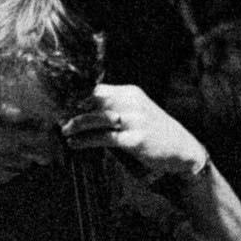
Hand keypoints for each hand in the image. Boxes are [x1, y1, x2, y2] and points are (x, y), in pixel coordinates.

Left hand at [63, 83, 210, 180]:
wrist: (184, 151)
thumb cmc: (155, 136)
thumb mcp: (136, 116)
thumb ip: (113, 112)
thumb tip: (80, 115)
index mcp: (131, 93)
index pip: (97, 89)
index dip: (75, 95)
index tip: (57, 103)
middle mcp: (133, 102)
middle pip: (94, 99)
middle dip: (72, 108)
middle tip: (56, 116)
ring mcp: (135, 120)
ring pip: (97, 117)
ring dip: (76, 124)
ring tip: (64, 131)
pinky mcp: (136, 139)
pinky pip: (104, 137)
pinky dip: (86, 140)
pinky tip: (75, 144)